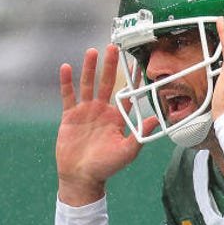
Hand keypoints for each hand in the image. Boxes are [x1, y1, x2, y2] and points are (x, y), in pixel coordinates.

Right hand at [55, 45, 156, 205]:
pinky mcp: (70, 116)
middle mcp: (102, 111)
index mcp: (117, 118)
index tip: (137, 63)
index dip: (132, 80)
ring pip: (88, 85)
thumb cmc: (106, 167)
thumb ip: (140, 134)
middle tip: (114, 47)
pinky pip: (68, 95)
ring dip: (90, 69)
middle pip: (107, 83)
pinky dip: (66, 82)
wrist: (82, 177)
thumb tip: (156, 119)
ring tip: (92, 51)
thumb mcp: (127, 151)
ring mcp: (85, 112)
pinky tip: (66, 68)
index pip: (127, 95)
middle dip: (110, 66)